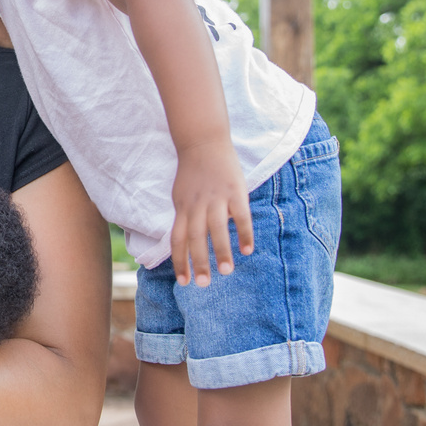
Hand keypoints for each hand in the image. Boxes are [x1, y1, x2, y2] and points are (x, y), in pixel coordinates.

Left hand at [170, 140, 253, 286]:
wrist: (203, 141)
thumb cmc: (193, 173)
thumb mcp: (181, 196)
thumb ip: (185, 218)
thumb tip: (187, 244)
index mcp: (182, 208)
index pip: (177, 239)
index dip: (180, 262)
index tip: (184, 282)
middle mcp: (197, 205)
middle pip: (195, 237)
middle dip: (199, 262)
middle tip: (204, 284)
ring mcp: (216, 197)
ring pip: (216, 228)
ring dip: (221, 250)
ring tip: (226, 271)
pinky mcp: (235, 191)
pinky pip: (240, 215)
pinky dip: (244, 233)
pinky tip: (247, 250)